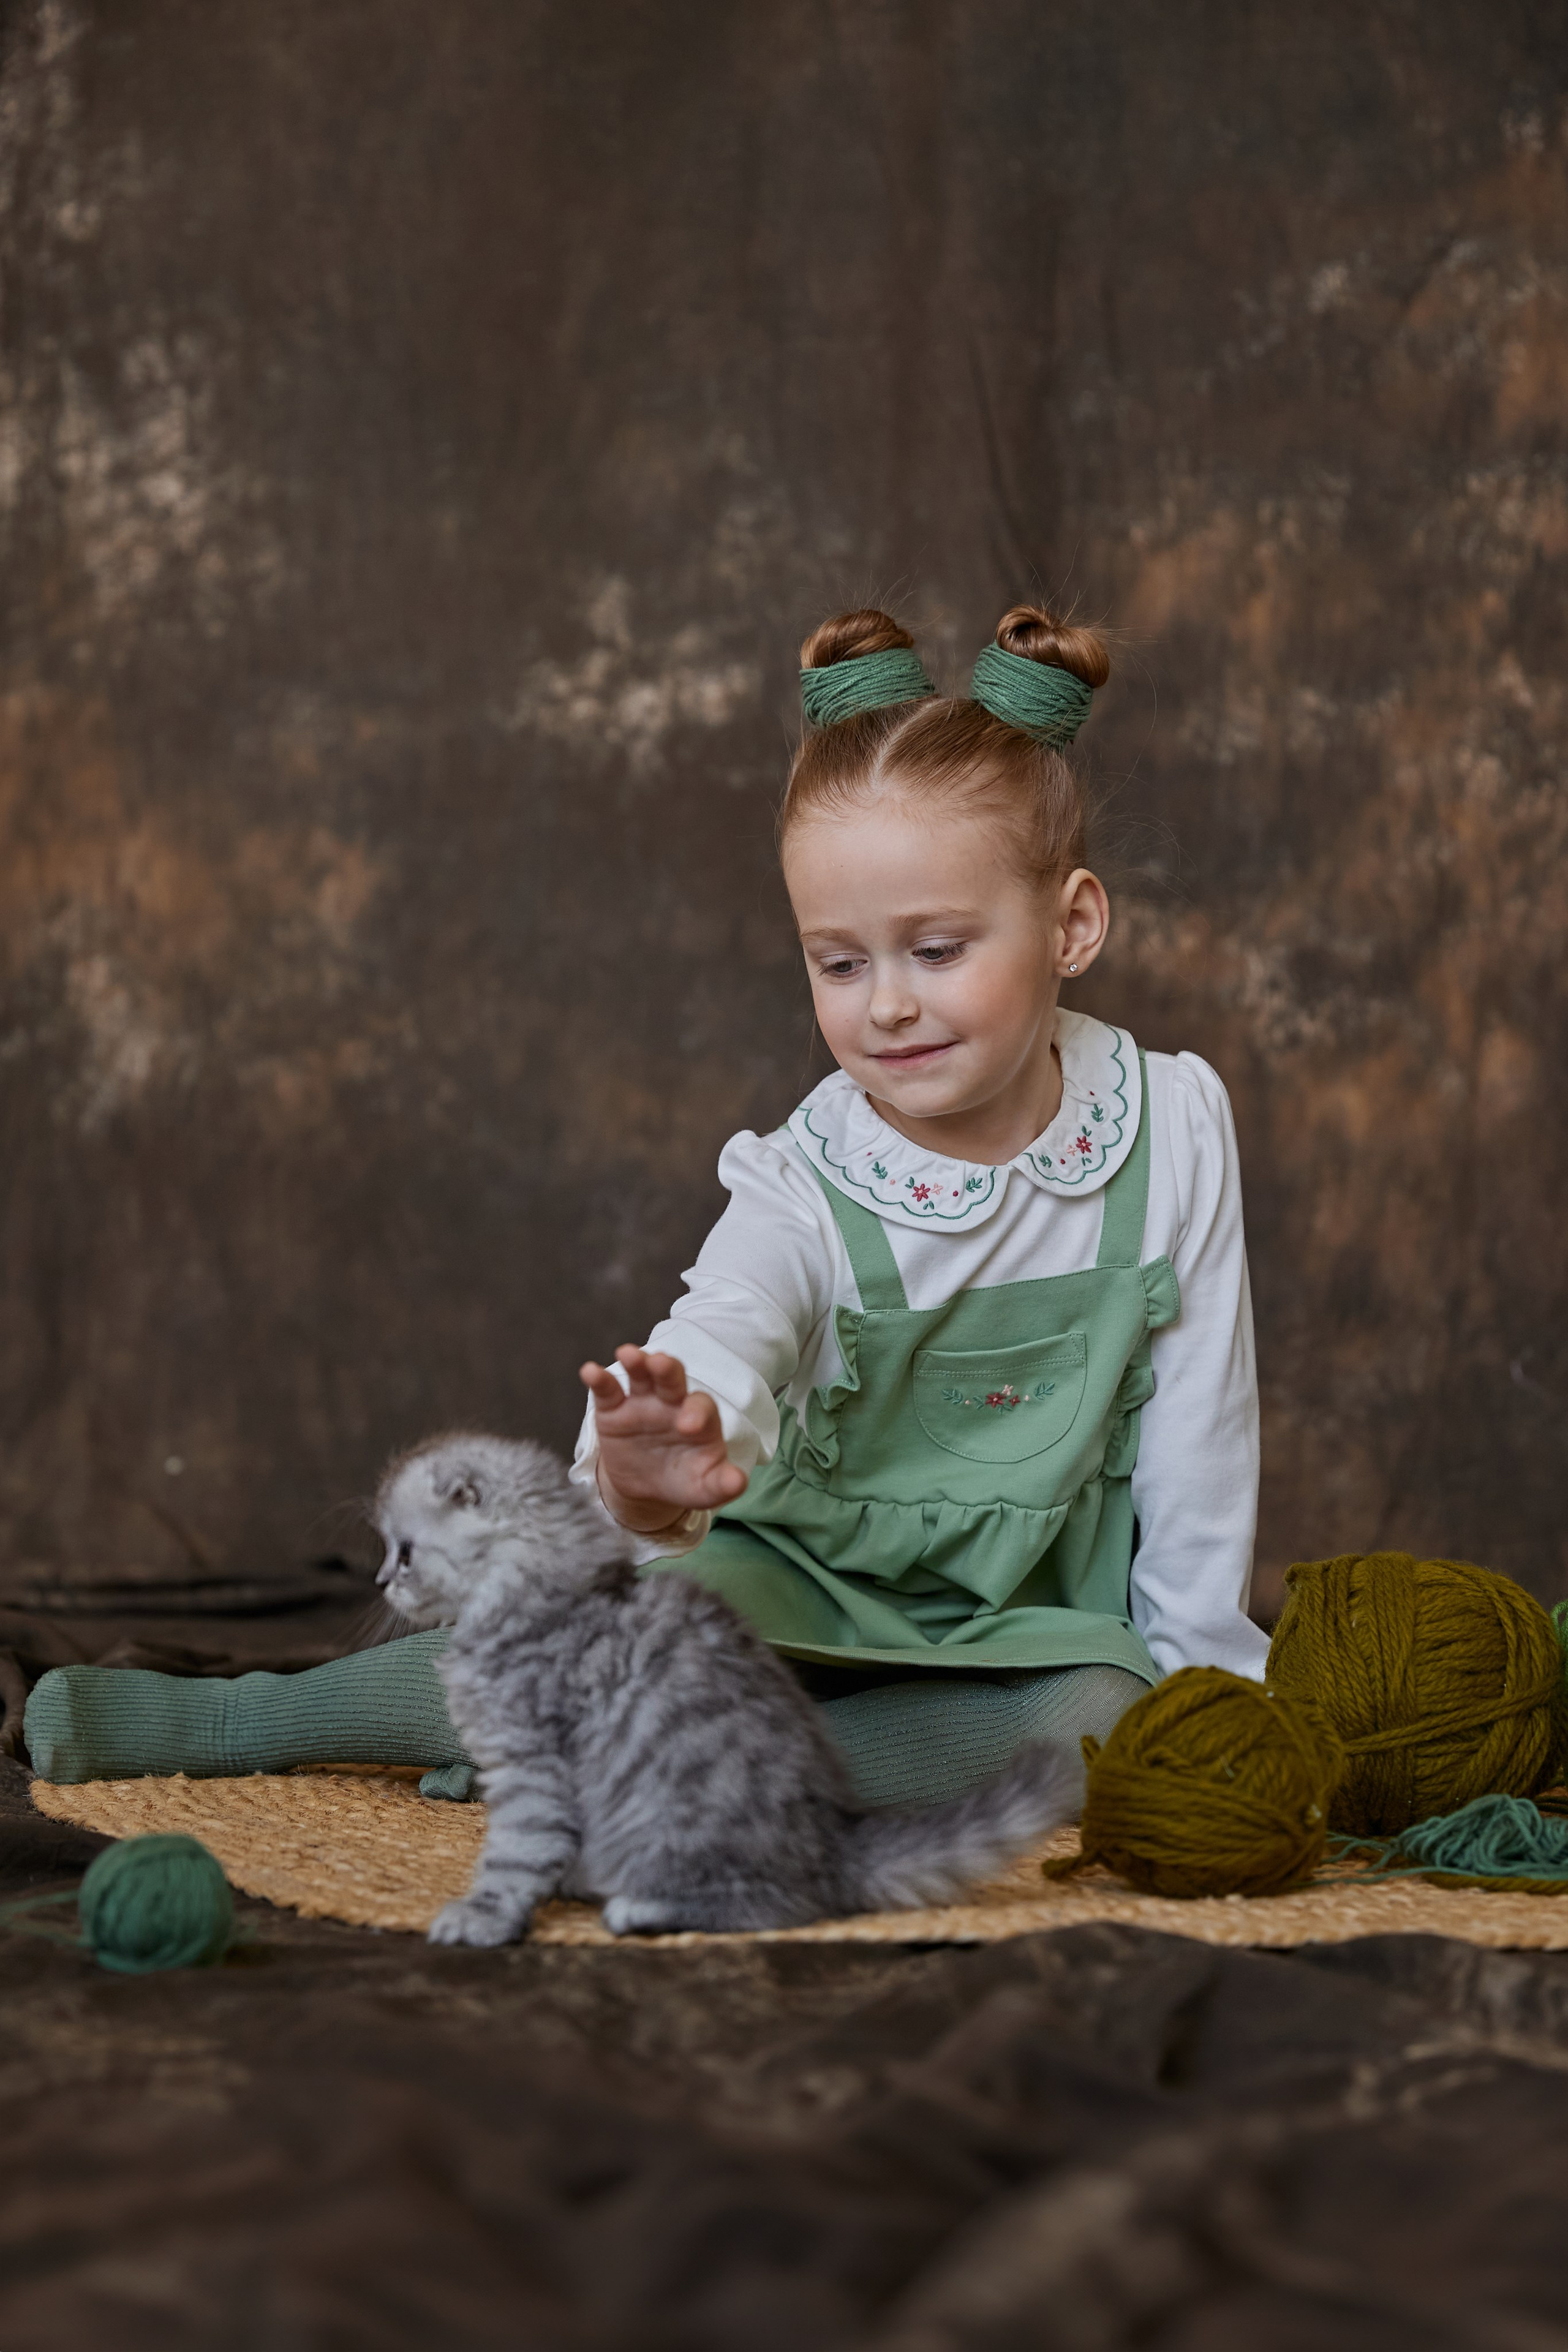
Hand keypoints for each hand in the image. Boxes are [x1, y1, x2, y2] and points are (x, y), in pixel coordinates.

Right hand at [579, 1346, 747, 1534]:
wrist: (648, 1488)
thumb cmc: (685, 1481)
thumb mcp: (705, 1488)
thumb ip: (721, 1483)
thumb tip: (737, 1482)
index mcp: (700, 1418)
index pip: (702, 1407)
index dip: (697, 1412)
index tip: (689, 1425)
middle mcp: (672, 1403)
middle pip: (672, 1379)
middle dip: (668, 1369)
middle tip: (661, 1363)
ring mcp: (642, 1403)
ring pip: (641, 1375)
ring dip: (636, 1362)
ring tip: (627, 1353)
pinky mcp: (613, 1411)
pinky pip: (607, 1391)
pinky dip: (599, 1379)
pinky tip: (590, 1371)